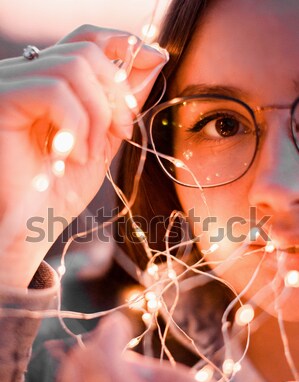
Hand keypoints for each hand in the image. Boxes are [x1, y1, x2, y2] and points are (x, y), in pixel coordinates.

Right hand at [0, 26, 167, 285]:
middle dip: (117, 94)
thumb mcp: (103, 142)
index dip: (124, 43)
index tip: (158, 58)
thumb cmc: (58, 192)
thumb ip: (122, 104)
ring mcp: (11, 85)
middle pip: (86, 50)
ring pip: (73, 68)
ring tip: (91, 154)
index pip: (86, 40)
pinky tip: (73, 155)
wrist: (27, 230)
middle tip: (122, 133)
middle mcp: (26, 76)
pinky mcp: (3, 101)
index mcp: (49, 83)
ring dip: (97, 115)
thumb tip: (153, 61)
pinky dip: (76, 125)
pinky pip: (53, 91)